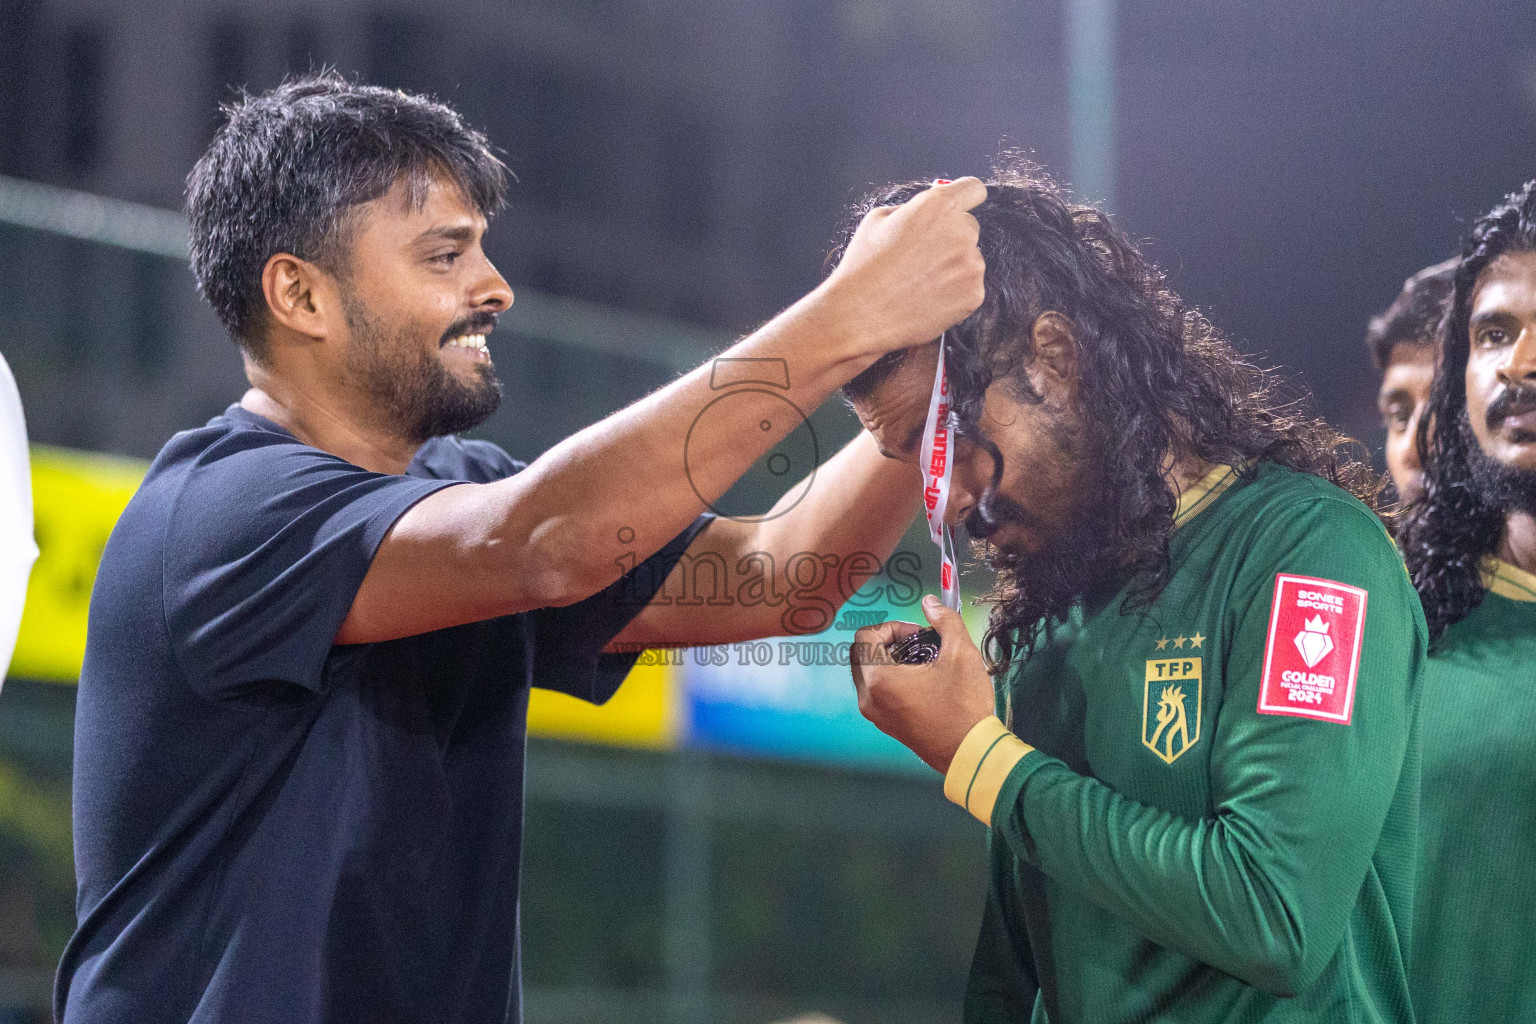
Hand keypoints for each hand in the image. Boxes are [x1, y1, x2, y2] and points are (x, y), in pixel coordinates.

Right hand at [821, 178, 987, 357]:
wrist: (860, 314)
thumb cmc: (864, 266)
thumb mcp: (877, 220)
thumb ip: (911, 209)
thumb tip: (927, 212)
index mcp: (939, 205)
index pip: (973, 189)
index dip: (964, 197)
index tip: (959, 206)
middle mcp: (961, 232)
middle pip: (970, 227)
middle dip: (952, 237)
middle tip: (923, 256)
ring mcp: (971, 265)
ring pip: (970, 259)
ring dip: (953, 266)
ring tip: (920, 282)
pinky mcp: (973, 294)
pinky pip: (970, 286)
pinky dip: (955, 292)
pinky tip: (928, 298)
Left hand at [851, 594, 996, 772]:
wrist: (969, 752)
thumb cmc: (964, 704)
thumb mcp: (961, 653)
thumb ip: (945, 621)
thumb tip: (930, 603)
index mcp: (879, 679)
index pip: (865, 636)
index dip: (891, 627)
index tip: (919, 634)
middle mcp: (868, 697)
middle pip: (860, 654)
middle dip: (886, 642)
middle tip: (918, 644)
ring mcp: (874, 714)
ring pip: (866, 674)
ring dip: (888, 660)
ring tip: (921, 662)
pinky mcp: (884, 725)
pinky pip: (875, 692)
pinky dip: (889, 679)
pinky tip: (921, 682)